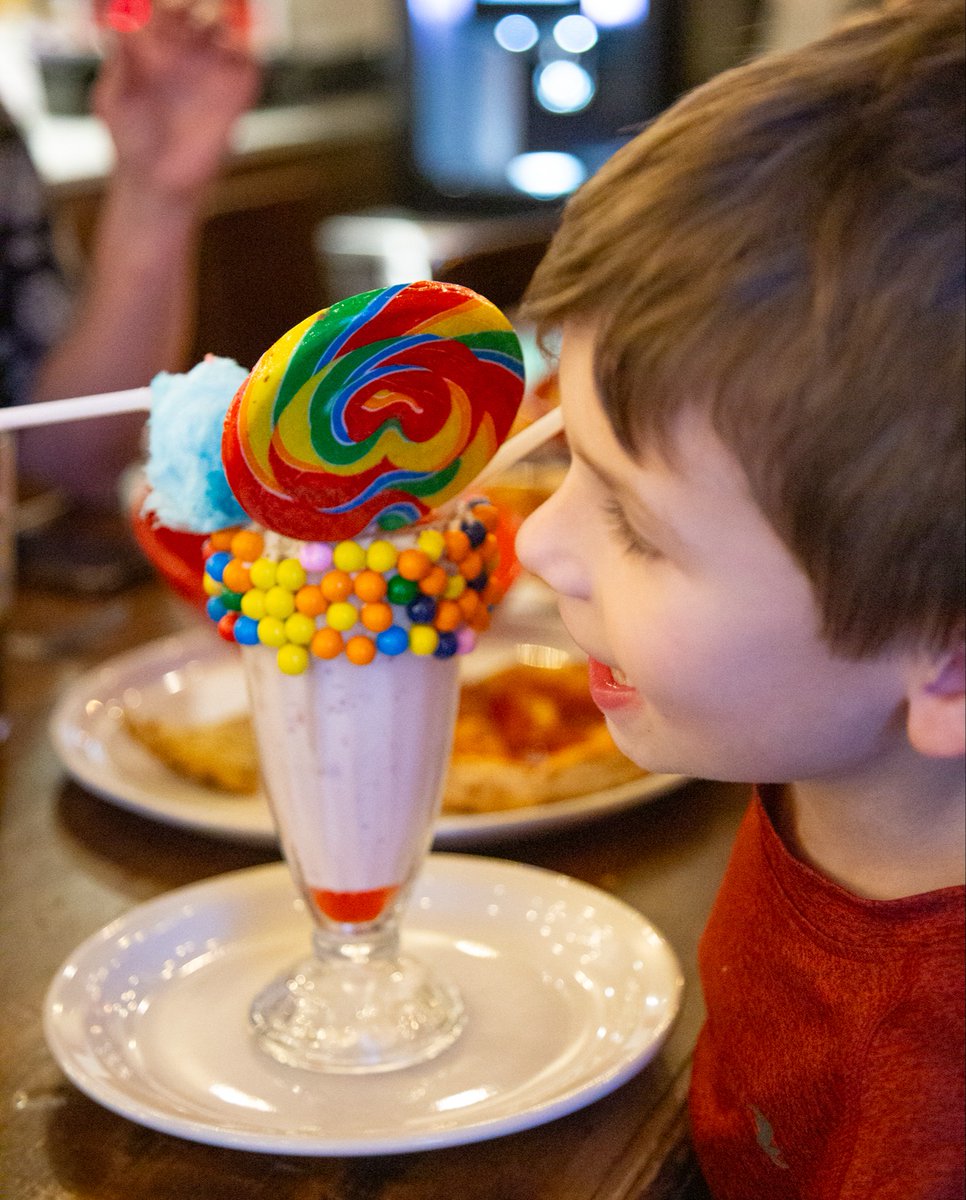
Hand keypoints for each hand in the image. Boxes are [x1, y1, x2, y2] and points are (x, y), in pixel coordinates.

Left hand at [93, 4, 260, 200]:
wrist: (160, 182)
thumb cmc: (131, 141)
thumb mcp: (115, 96)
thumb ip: (121, 60)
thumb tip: (121, 25)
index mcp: (153, 46)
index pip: (163, 8)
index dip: (164, 7)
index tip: (158, 12)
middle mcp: (185, 54)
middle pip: (199, 9)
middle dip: (198, 3)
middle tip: (192, 12)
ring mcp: (212, 73)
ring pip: (226, 26)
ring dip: (225, 17)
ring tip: (216, 22)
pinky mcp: (236, 96)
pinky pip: (250, 61)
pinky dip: (249, 48)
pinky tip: (234, 50)